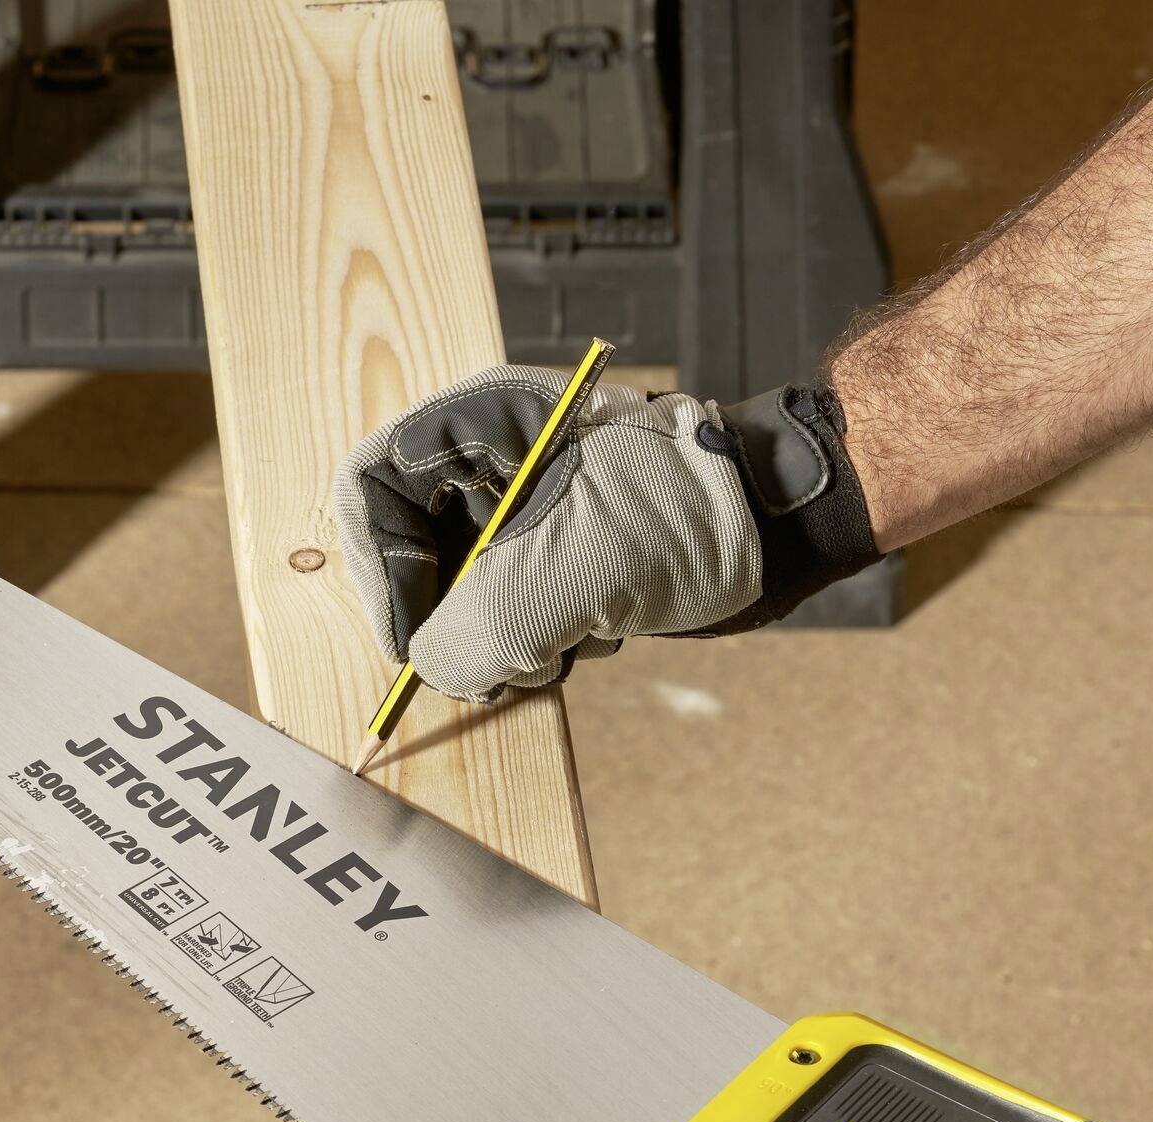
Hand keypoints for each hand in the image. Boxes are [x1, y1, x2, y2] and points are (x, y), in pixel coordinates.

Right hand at [330, 369, 878, 700]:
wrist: (779, 525)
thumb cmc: (679, 516)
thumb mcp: (556, 578)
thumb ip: (469, 631)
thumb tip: (436, 669)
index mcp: (479, 422)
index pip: (373, 489)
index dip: (379, 572)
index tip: (410, 641)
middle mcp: (491, 461)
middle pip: (413, 551)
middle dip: (450, 621)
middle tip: (490, 662)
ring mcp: (526, 510)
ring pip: (462, 597)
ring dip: (504, 642)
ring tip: (562, 645)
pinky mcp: (560, 555)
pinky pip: (511, 616)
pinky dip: (542, 645)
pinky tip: (595, 637)